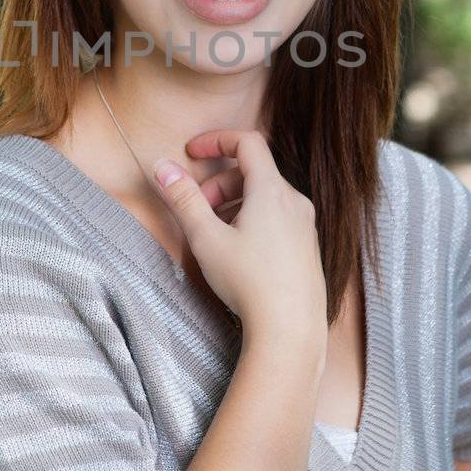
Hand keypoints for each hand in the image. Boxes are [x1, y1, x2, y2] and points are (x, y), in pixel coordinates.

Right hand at [150, 130, 325, 336]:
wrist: (290, 330)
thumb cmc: (249, 283)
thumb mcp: (206, 238)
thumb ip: (183, 199)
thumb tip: (162, 167)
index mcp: (272, 190)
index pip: (247, 142)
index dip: (217, 140)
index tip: (192, 152)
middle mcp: (295, 202)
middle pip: (253, 172)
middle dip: (218, 184)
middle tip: (196, 211)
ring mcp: (305, 225)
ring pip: (265, 197)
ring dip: (234, 204)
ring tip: (214, 234)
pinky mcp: (307, 247)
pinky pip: (277, 218)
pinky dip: (252, 220)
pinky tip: (237, 252)